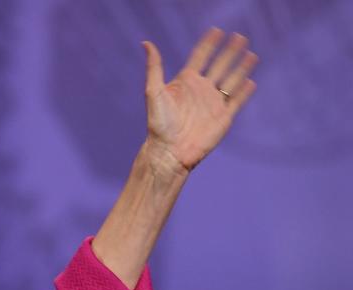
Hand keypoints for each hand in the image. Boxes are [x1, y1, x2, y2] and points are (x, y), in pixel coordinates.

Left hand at [143, 27, 257, 171]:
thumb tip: (146, 43)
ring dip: (241, 67)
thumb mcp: (154, 91)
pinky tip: (251, 80)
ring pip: (231, 80)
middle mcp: (201, 90)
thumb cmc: (158, 123)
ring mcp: (213, 103)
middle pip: (219, 65)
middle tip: (240, 36)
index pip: (200, 57)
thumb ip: (154, 67)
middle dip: (229, 51)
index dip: (208, 44)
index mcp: (186, 82)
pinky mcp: (223, 117)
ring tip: (251, 53)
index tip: (216, 30)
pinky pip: (236, 101)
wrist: (170, 151)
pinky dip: (244, 91)